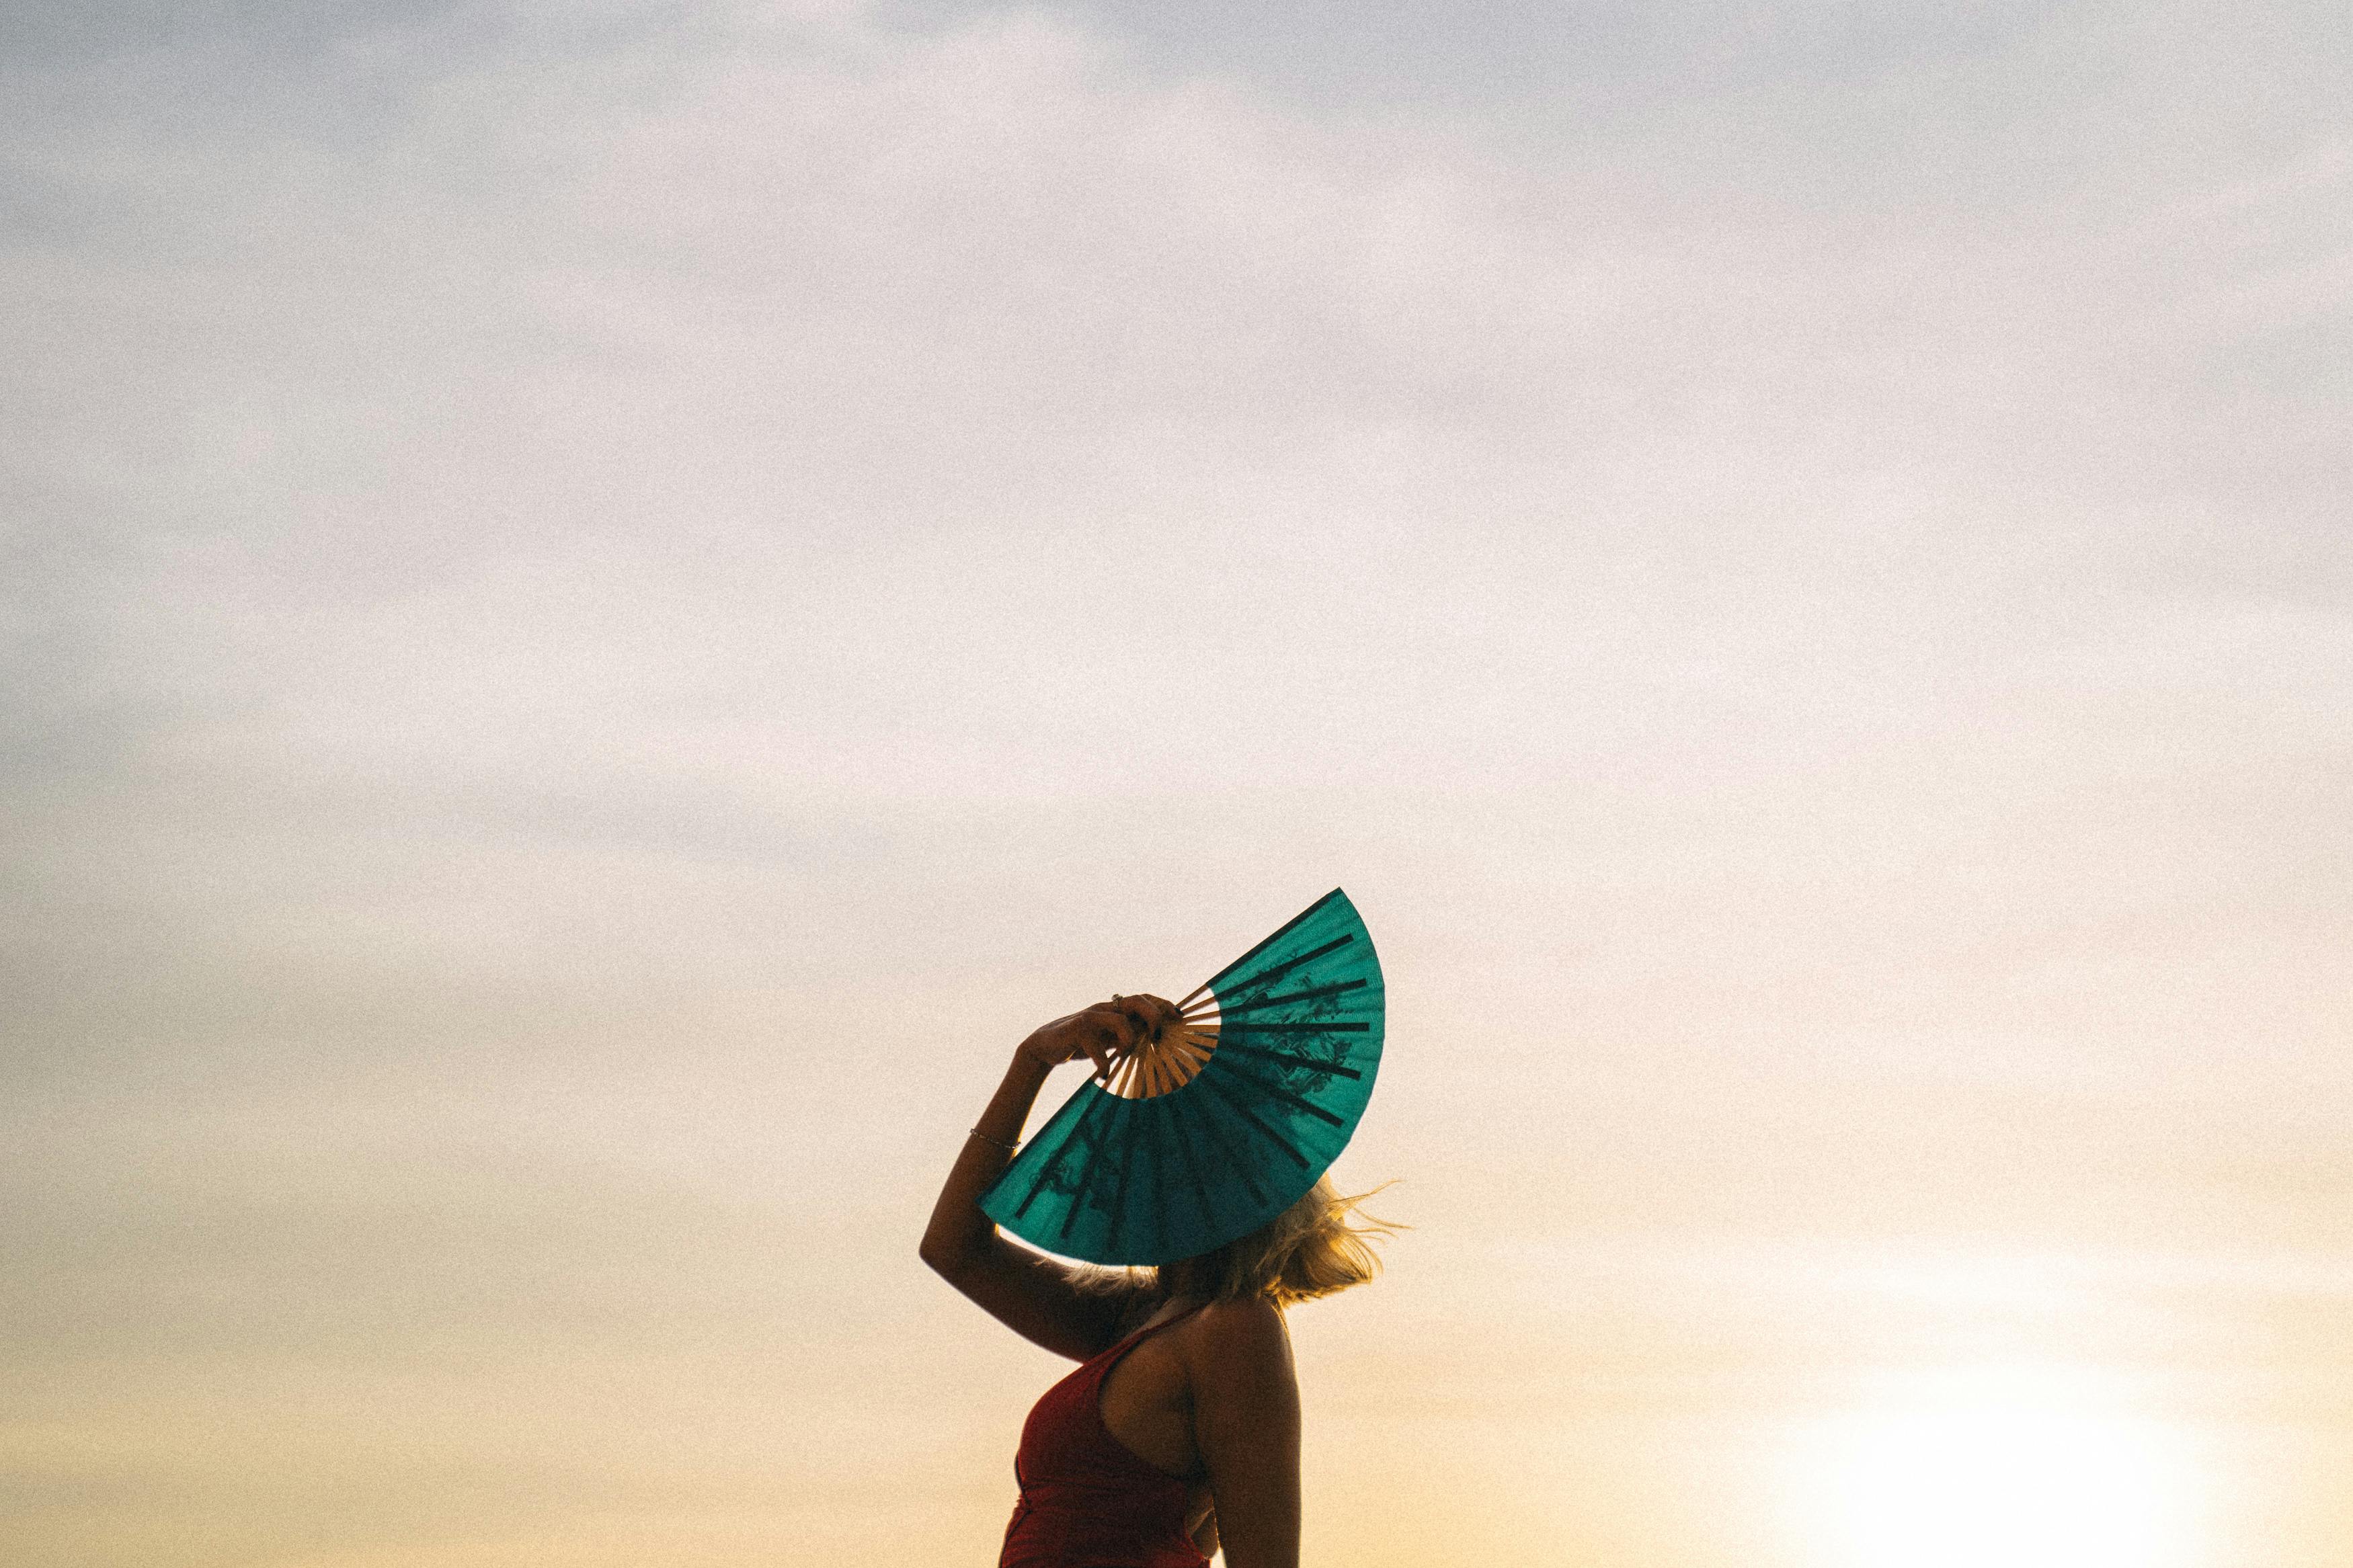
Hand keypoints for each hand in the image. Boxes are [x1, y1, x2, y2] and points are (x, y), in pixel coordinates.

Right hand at [1016, 995, 1181, 1080]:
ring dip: (1128, 1041)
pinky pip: (1096, 1046)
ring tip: (1123, 1056)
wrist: (1046, 1046)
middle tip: (1157, 1035)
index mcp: (1115, 1009)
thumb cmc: (1083, 1043)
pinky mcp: (1077, 1029)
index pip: (1144, 998)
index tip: (1179, 1016)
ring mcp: (1091, 1017)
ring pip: (1119, 1019)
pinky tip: (1103, 1074)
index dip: (1163, 1004)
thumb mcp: (1109, 1039)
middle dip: (1153, 1015)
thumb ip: (1128, 1036)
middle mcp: (1106, 1008)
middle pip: (1136, 1000)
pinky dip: (1103, 1063)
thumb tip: (1154, 1042)